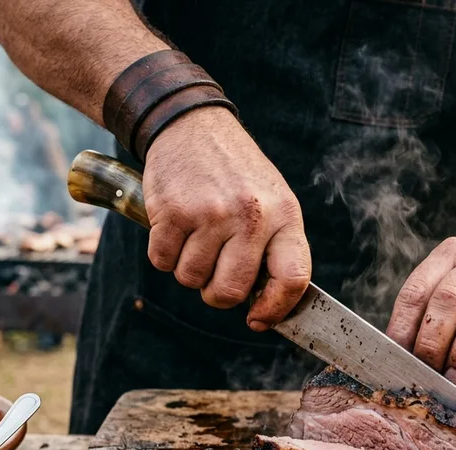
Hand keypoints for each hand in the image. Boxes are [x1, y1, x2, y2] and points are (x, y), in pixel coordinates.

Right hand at [142, 107, 310, 328]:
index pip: (293, 278)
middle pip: (231, 292)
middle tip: (214, 273)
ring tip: (195, 236)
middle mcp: (251, 216)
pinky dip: (163, 253)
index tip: (258, 319)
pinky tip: (174, 226)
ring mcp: (211, 214)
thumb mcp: (272, 201)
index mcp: (284, 215)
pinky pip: (162, 261)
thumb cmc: (235, 173)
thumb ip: (273, 248)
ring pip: (191, 279)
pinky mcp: (173, 211)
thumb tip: (264, 305)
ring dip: (188, 268)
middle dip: (217, 294)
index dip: (275, 309)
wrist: (192, 125)